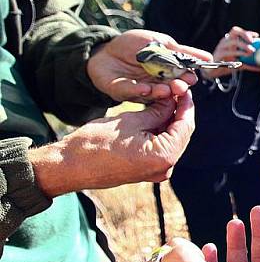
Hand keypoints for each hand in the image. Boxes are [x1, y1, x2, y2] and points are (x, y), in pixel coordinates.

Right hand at [29, 92, 194, 196]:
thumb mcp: (131, 120)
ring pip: (171, 140)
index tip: (184, 89)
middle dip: (178, 113)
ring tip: (166, 100)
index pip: (185, 126)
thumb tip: (173, 99)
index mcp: (164, 157)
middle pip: (180, 134)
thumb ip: (157, 111)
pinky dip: (160, 132)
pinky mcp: (148, 170)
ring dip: (169, 121)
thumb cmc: (96, 143)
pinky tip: (156, 115)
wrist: (71, 166)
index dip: (186, 106)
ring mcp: (157, 172)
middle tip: (176, 92)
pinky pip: (160, 147)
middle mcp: (165, 168)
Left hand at [86, 29, 202, 101]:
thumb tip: (208, 57)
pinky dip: (138, 91)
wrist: (104, 49)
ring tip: (166, 89)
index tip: (192, 78)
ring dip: (160, 92)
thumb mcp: (161, 42)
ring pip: (152, 94)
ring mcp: (139, 89)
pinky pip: (130, 92)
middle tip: (181, 87)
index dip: (186, 78)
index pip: (181, 77)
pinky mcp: (121, 91)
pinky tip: (145, 88)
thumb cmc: (134, 45)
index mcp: (167, 73)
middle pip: (169, 88)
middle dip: (176, 88)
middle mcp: (156, 84)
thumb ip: (183, 51)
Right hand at [206, 26, 259, 77]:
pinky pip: (228, 56)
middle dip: (244, 35)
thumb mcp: (238, 62)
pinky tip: (242, 63)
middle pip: (234, 32)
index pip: (237, 31)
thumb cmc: (225, 63)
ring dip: (243, 47)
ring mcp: (221, 48)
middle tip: (252, 42)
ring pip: (232, 43)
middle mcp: (225, 42)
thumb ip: (249, 62)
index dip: (247, 32)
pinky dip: (237, 59)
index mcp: (229, 41)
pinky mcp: (218, 56)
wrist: (210, 71)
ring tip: (251, 52)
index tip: (256, 36)